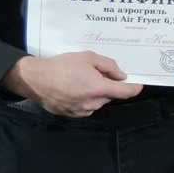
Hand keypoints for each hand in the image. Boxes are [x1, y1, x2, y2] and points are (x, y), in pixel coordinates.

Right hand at [3, 51, 141, 116]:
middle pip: (110, 96)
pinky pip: (86, 106)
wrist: (35, 79)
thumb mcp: (87, 58)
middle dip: (107, 86)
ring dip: (95, 93)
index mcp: (98, 89)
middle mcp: (93, 103)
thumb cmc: (61, 66)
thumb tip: (121, 76)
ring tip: (80, 81)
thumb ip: (108, 66)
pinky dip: (85, 98)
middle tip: (95, 74)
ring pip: (98, 101)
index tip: (139, 85)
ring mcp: (82, 111)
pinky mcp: (72, 115)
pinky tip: (73, 89)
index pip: (125, 92)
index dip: (134, 88)